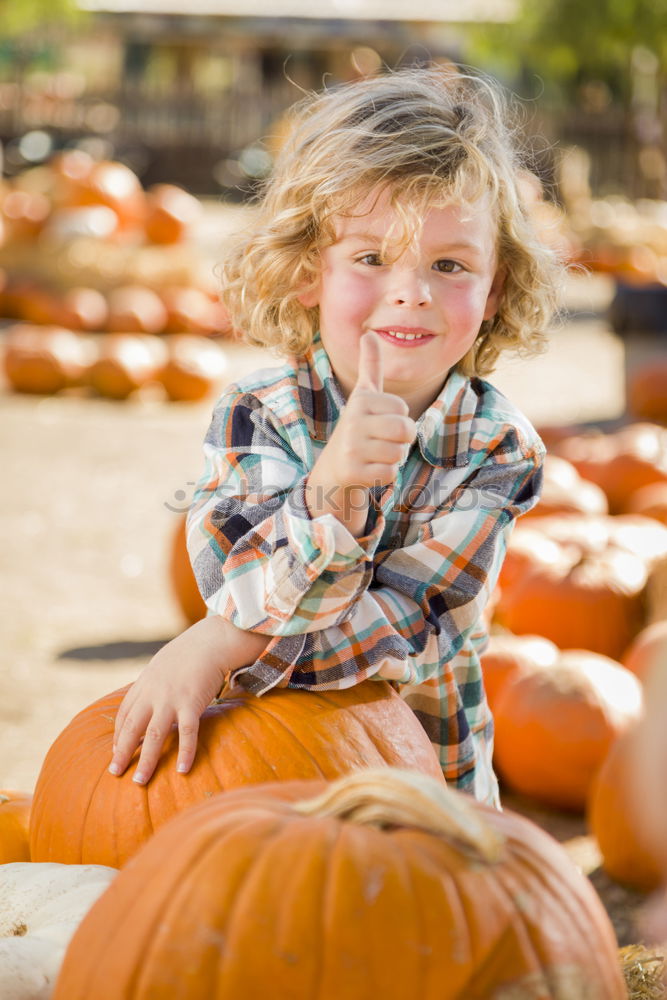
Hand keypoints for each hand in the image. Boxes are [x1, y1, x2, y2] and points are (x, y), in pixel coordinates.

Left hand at [109, 617, 267, 784]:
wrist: (212, 640)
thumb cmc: (191, 651)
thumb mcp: (163, 664)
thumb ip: (154, 682)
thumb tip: (151, 698)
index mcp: (145, 684)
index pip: (124, 713)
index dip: (118, 734)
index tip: (116, 751)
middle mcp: (153, 693)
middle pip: (132, 727)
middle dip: (122, 752)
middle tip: (115, 773)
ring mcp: (171, 699)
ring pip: (153, 735)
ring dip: (145, 760)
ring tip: (139, 781)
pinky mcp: (191, 703)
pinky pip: (187, 733)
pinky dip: (185, 752)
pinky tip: (183, 770)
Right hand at [306, 332, 416, 531]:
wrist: (334, 466)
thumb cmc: (358, 426)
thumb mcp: (363, 395)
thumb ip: (370, 365)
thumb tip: (368, 333)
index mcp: (360, 401)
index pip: (403, 410)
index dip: (399, 418)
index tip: (379, 421)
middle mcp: (352, 422)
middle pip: (405, 430)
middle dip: (402, 439)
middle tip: (385, 440)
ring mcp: (351, 448)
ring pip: (399, 454)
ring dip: (393, 457)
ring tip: (375, 454)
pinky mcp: (353, 473)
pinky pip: (390, 474)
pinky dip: (385, 475)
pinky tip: (369, 469)